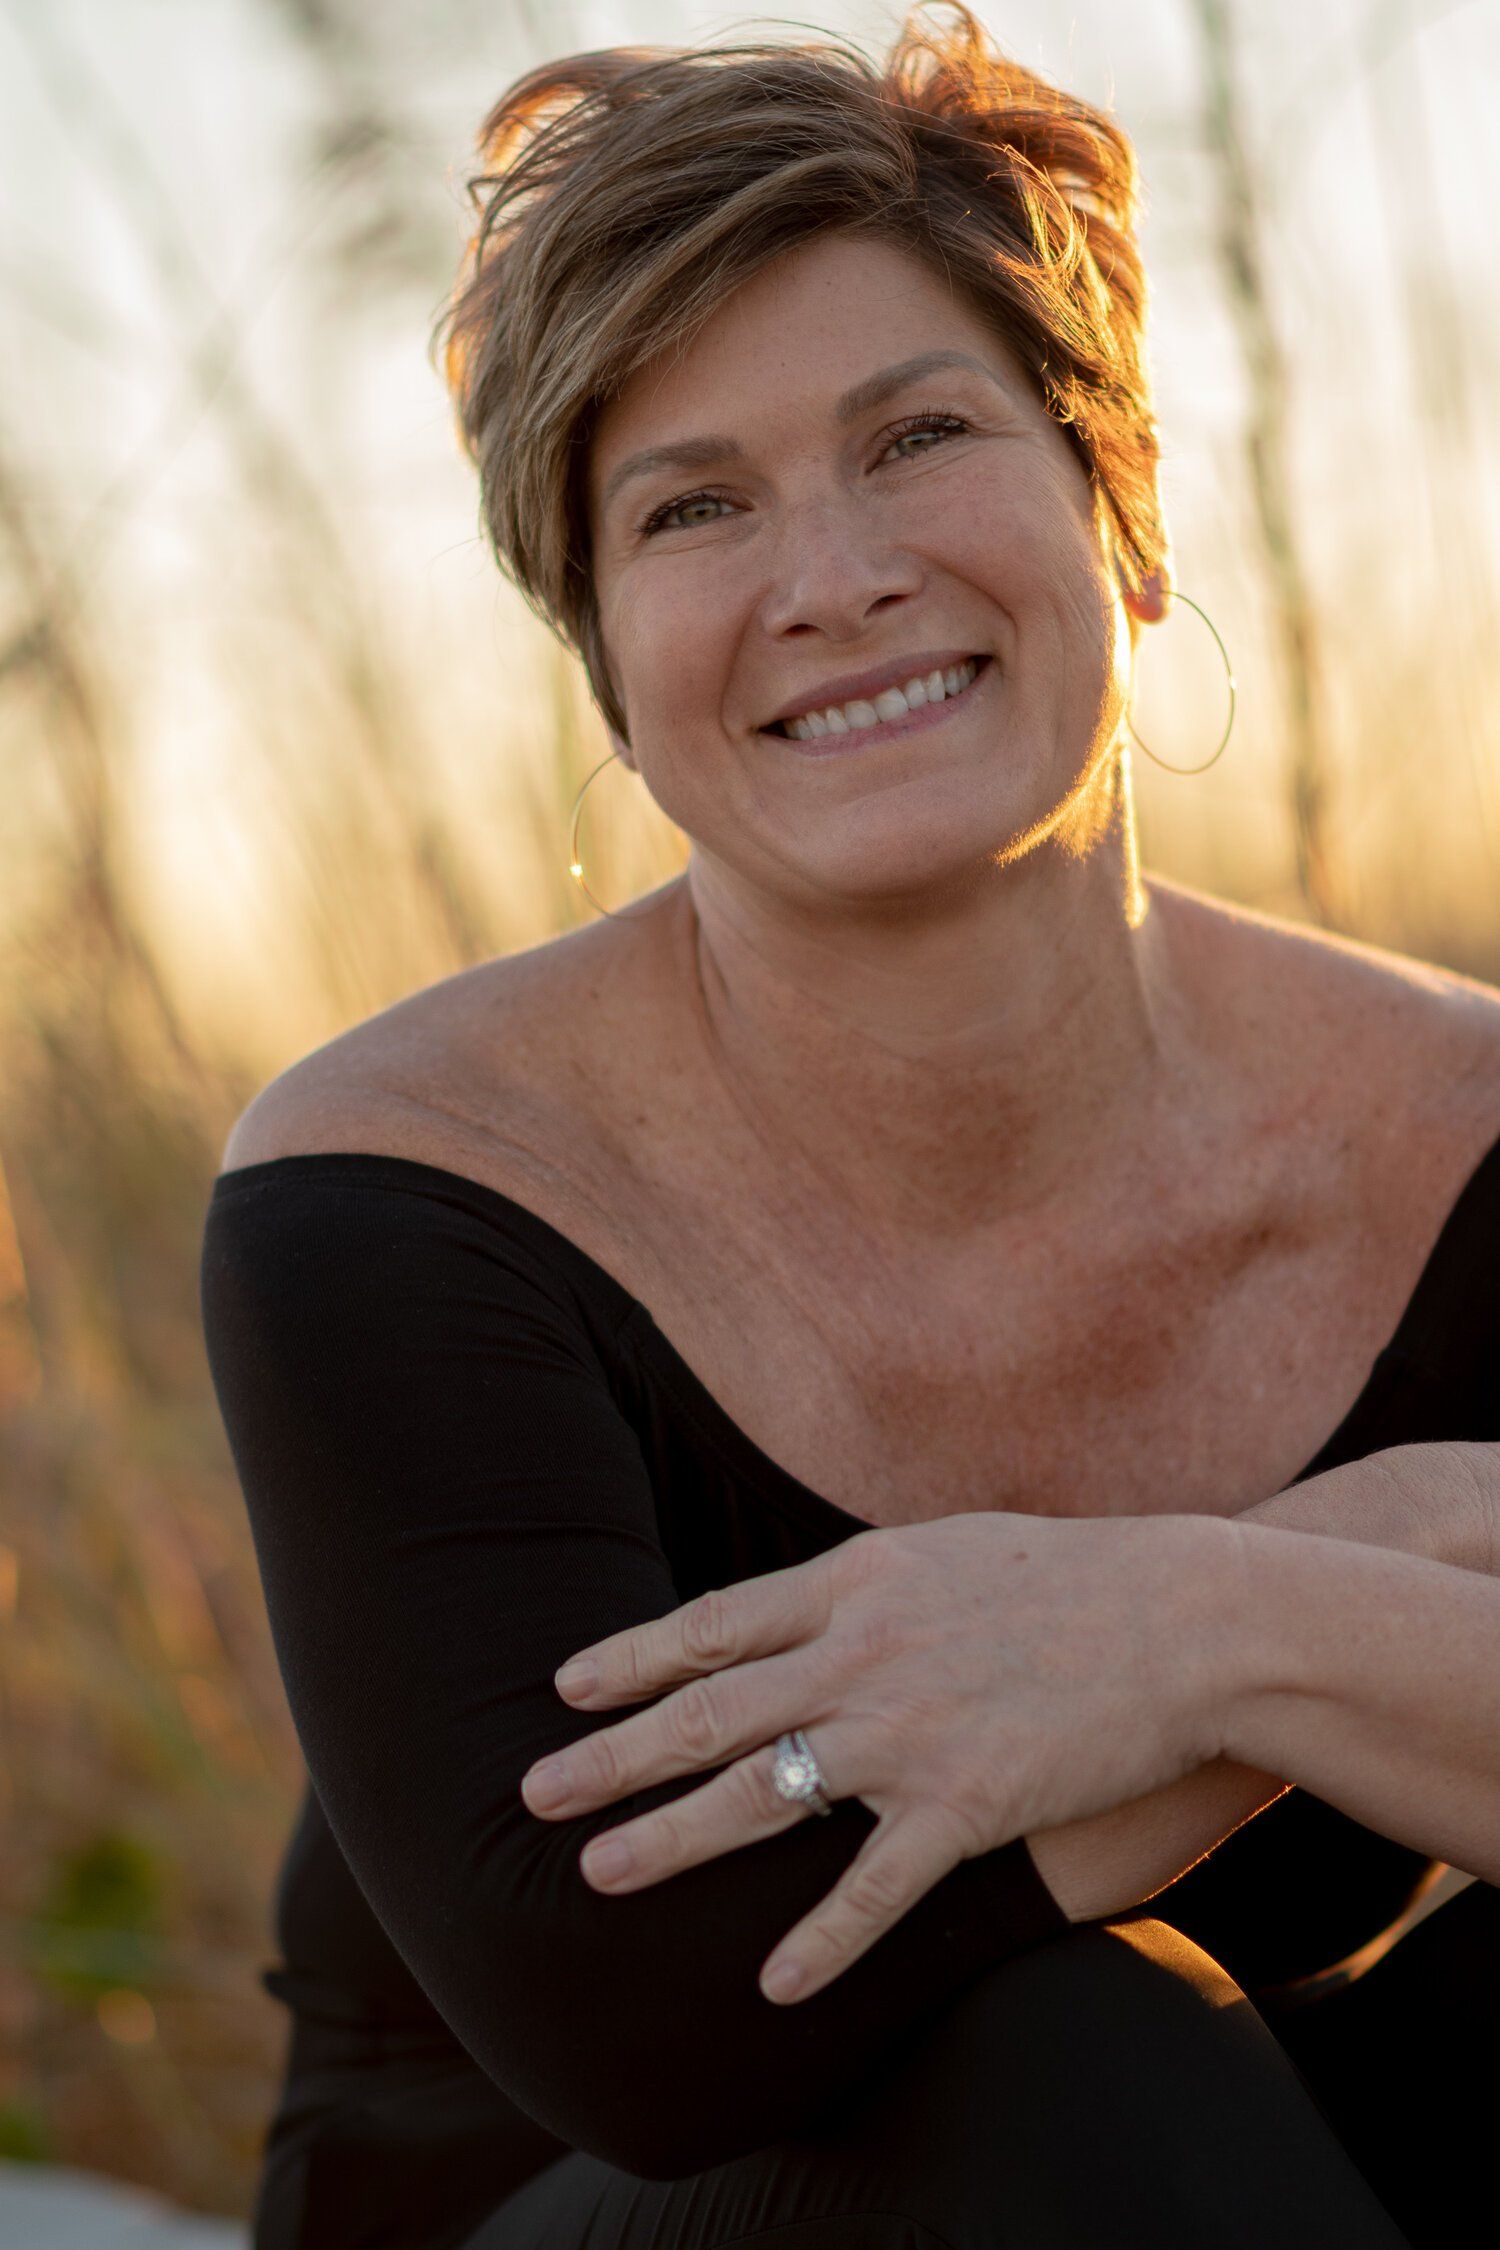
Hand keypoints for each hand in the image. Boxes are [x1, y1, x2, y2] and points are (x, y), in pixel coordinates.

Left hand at [520, 1509, 1239, 2004]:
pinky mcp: (967, 1804)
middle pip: (710, 1711)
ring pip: (761, 1796)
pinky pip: (873, 1887)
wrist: (1184, 1615)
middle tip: (534, 1793)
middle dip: (613, 1756)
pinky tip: (769, 1986)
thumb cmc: (1070, 1572)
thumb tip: (800, 1605)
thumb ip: (864, 1580)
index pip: (713, 1624)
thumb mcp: (946, 1547)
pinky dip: (818, 1942)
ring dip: (671, 1841)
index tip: (565, 1687)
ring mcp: (909, 1731)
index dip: (632, 1659)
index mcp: (855, 1582)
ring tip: (599, 1875)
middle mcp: (863, 1653)